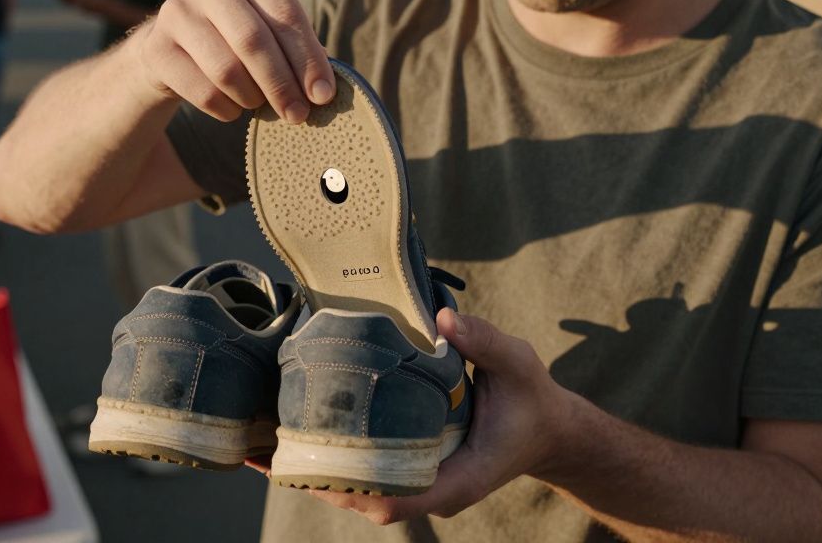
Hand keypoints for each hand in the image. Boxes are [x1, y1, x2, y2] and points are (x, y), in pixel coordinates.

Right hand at [124, 0, 334, 123]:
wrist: (172, 47)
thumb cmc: (235, 37)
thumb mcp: (268, 27)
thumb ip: (297, 50)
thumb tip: (323, 91)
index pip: (286, 15)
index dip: (308, 59)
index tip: (323, 95)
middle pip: (253, 41)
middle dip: (282, 84)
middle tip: (298, 115)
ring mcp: (175, 11)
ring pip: (227, 69)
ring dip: (252, 98)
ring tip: (259, 104)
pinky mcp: (156, 47)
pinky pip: (202, 91)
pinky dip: (225, 109)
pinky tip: (232, 109)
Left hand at [296, 309, 576, 524]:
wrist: (548, 428)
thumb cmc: (532, 400)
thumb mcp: (518, 365)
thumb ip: (484, 342)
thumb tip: (443, 319)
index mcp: (461, 478)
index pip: (401, 500)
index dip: (356, 490)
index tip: (317, 470)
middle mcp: (438, 490)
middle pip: (370, 502)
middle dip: (323, 482)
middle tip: (274, 451)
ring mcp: (426, 484)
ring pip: (366, 493)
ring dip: (324, 473)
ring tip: (272, 448)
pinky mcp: (417, 469)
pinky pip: (374, 476)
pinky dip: (342, 462)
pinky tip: (306, 438)